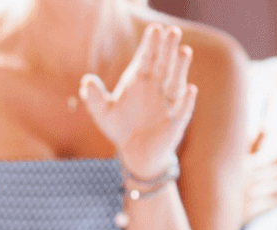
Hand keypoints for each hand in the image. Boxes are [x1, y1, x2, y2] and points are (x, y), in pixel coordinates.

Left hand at [80, 23, 196, 180]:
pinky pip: (183, 109)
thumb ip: (95, 98)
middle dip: (168, 48)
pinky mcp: (176, 121)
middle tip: (173, 31)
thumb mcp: (103, 114)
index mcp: (140, 80)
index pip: (146, 58)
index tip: (155, 29)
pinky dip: (187, 100)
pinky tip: (190, 89)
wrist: (136, 153)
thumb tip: (86, 81)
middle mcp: (157, 87)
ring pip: (176, 82)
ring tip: (185, 51)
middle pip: (164, 64)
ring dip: (181, 68)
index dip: (150, 44)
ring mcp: (168, 103)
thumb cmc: (121, 128)